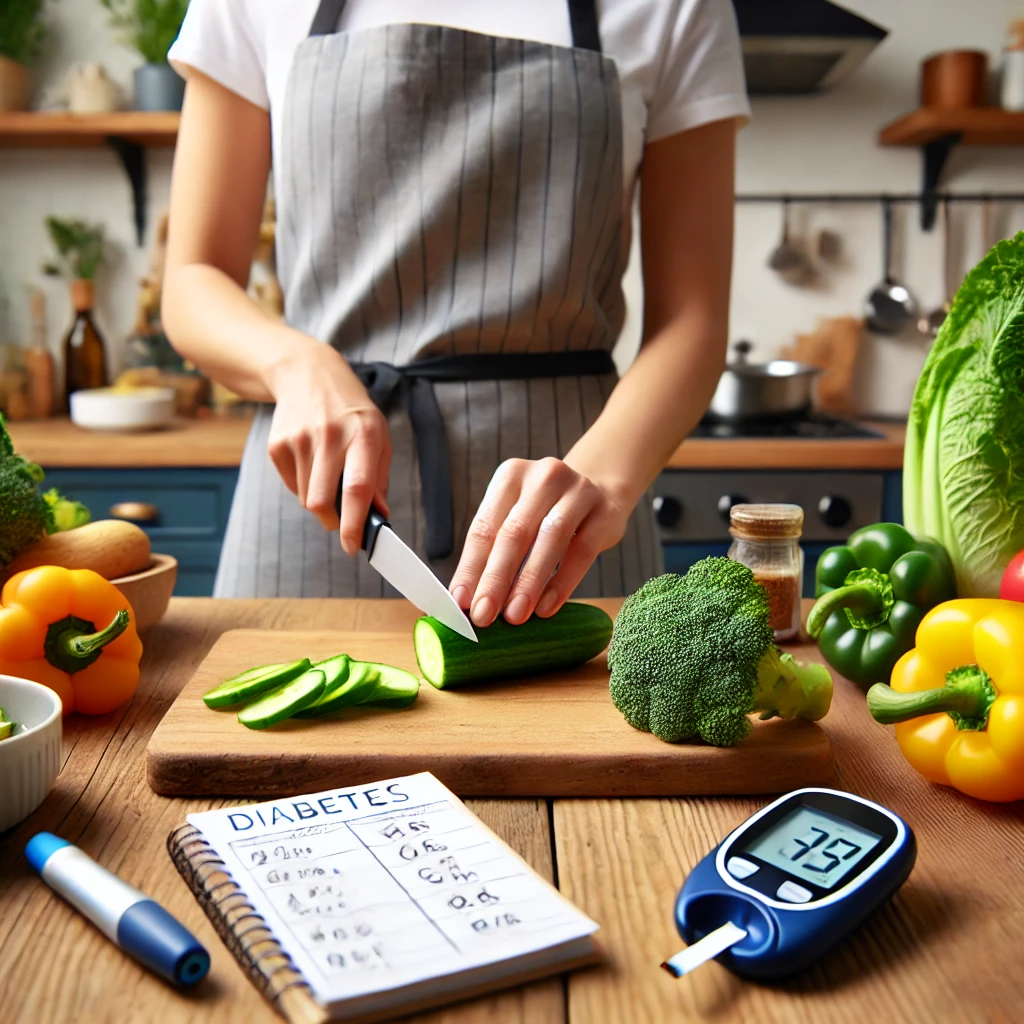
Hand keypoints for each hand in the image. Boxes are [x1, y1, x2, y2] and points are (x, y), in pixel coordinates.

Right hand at [265, 342, 390, 553]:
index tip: (354, 546)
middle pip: (322, 502)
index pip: (358, 487)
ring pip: (307, 498)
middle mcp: (330, 436)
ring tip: (328, 474)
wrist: (307, 374)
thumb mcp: (378, 434)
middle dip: (333, 521)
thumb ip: (379, 477)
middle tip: (342, 521)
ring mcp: (299, 439)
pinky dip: (304, 485)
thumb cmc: (351, 411)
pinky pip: (292, 486)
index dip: (355, 523)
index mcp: (364, 435)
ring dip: (320, 501)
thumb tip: (379, 516)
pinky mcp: (277, 444)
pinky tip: (311, 461)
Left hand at [450, 458, 629, 626]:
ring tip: (514, 615)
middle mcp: (543, 477)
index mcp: (510, 476)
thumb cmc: (546, 514)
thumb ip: (493, 553)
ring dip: (529, 581)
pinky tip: (547, 607)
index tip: (460, 602)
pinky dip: (563, 581)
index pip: (484, 527)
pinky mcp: (605, 511)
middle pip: (514, 532)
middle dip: (495, 578)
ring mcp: (578, 489)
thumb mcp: (517, 520)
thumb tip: (467, 601)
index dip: (470, 567)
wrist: (601, 491)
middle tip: (483, 615)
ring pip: (550, 538)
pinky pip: (582, 550)